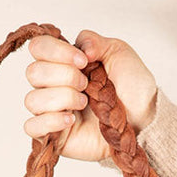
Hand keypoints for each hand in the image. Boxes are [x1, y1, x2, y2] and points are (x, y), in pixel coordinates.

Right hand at [23, 30, 157, 161]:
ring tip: (84, 103)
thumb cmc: (132, 88)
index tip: (83, 61)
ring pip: (32, 100)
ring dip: (61, 98)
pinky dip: (50, 121)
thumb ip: (94, 41)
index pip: (38, 47)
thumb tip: (79, 46)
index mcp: (63, 62)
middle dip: (63, 75)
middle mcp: (52, 84)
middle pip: (33, 72)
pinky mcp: (53, 135)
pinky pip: (32, 127)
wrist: (144, 119)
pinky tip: (71, 120)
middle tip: (86, 84)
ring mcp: (51, 110)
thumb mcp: (118, 52)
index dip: (56, 51)